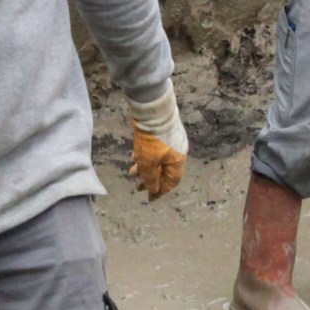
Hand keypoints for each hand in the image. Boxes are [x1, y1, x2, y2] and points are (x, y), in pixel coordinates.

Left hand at [125, 84, 188, 200]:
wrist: (152, 111)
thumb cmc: (152, 140)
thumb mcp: (148, 163)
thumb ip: (150, 178)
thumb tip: (153, 189)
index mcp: (178, 161)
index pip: (171, 182)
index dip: (160, 191)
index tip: (150, 198)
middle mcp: (177, 153)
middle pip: (163, 171)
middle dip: (149, 179)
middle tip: (137, 186)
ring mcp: (172, 142)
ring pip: (158, 160)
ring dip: (145, 167)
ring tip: (132, 171)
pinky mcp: (164, 133)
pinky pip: (156, 150)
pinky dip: (146, 156)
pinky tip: (134, 156)